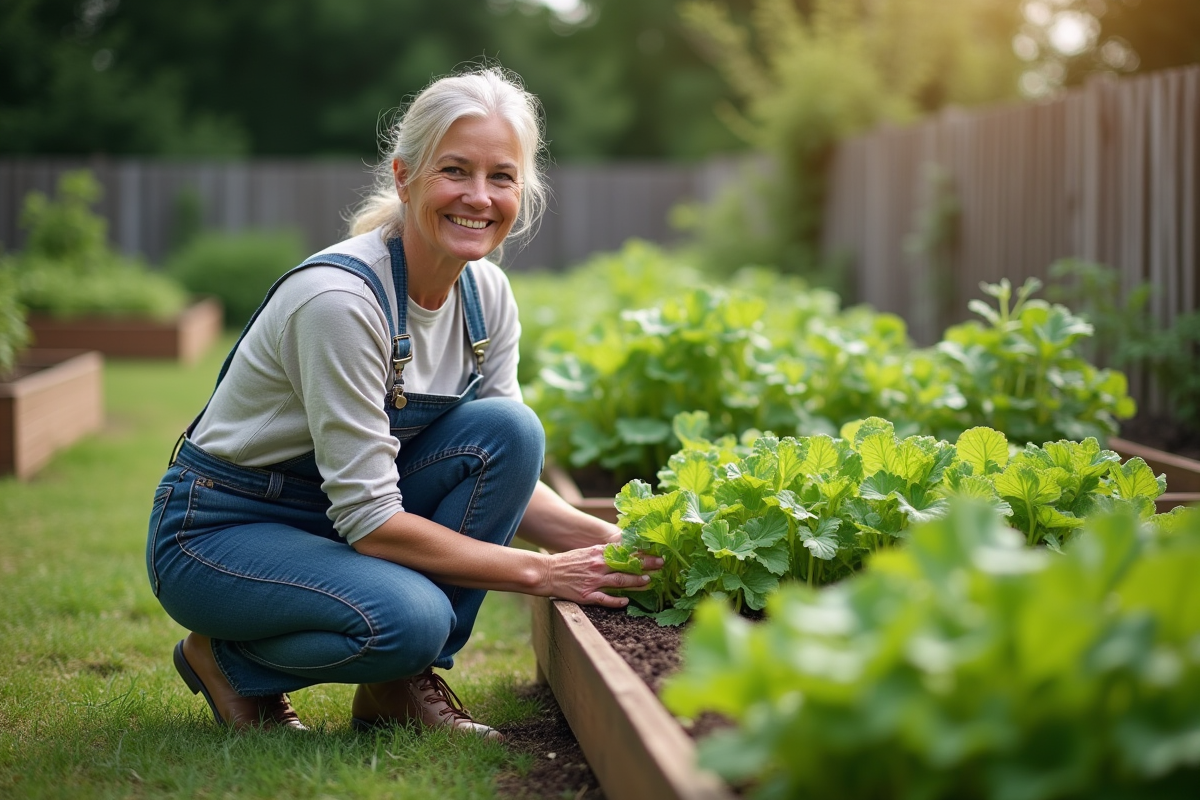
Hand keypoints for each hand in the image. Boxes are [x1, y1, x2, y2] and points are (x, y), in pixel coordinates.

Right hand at [540, 545, 663, 608]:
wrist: (548, 572)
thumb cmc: (569, 562)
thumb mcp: (588, 552)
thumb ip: (605, 553)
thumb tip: (624, 551)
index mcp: (598, 553)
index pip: (625, 551)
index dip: (641, 552)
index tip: (656, 551)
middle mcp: (598, 565)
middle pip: (626, 565)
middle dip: (645, 564)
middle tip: (661, 564)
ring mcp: (593, 581)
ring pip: (619, 581)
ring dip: (635, 582)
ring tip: (648, 581)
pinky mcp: (586, 595)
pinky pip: (604, 599)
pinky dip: (616, 601)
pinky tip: (626, 602)